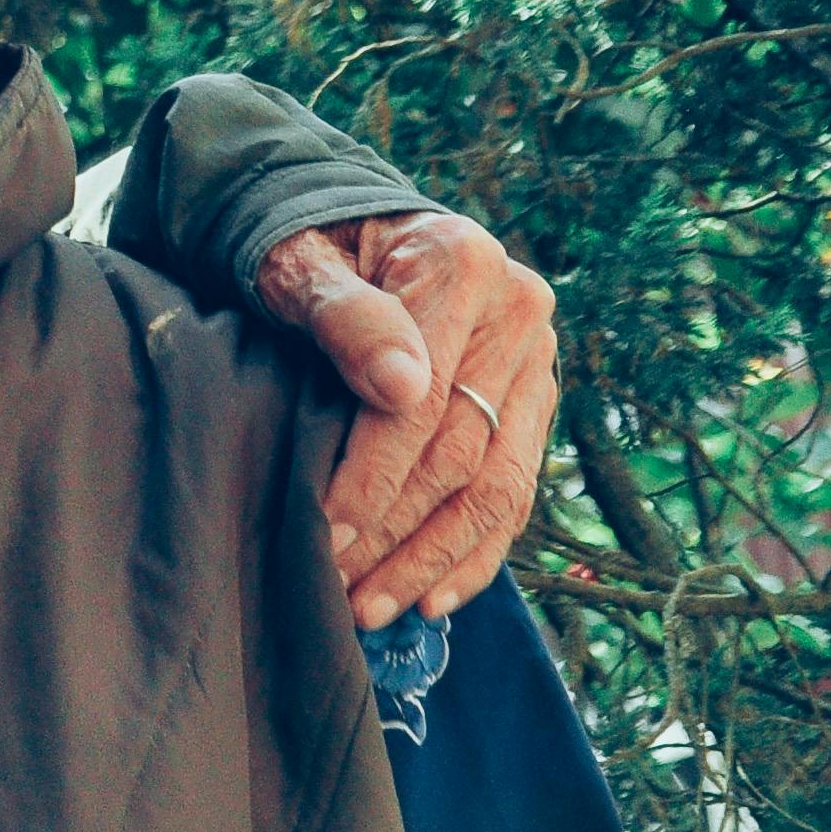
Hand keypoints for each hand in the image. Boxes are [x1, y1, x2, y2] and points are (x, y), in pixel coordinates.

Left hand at [256, 211, 560, 628]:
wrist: (339, 221)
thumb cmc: (300, 243)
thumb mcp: (296, 260)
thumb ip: (341, 312)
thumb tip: (401, 385)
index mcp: (462, 264)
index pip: (423, 401)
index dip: (374, 476)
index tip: (326, 532)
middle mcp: (518, 311)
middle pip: (462, 451)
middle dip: (397, 533)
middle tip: (338, 590)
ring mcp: (534, 359)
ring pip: (496, 486)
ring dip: (434, 560)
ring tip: (372, 610)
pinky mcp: (532, 399)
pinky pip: (515, 490)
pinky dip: (473, 552)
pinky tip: (430, 599)